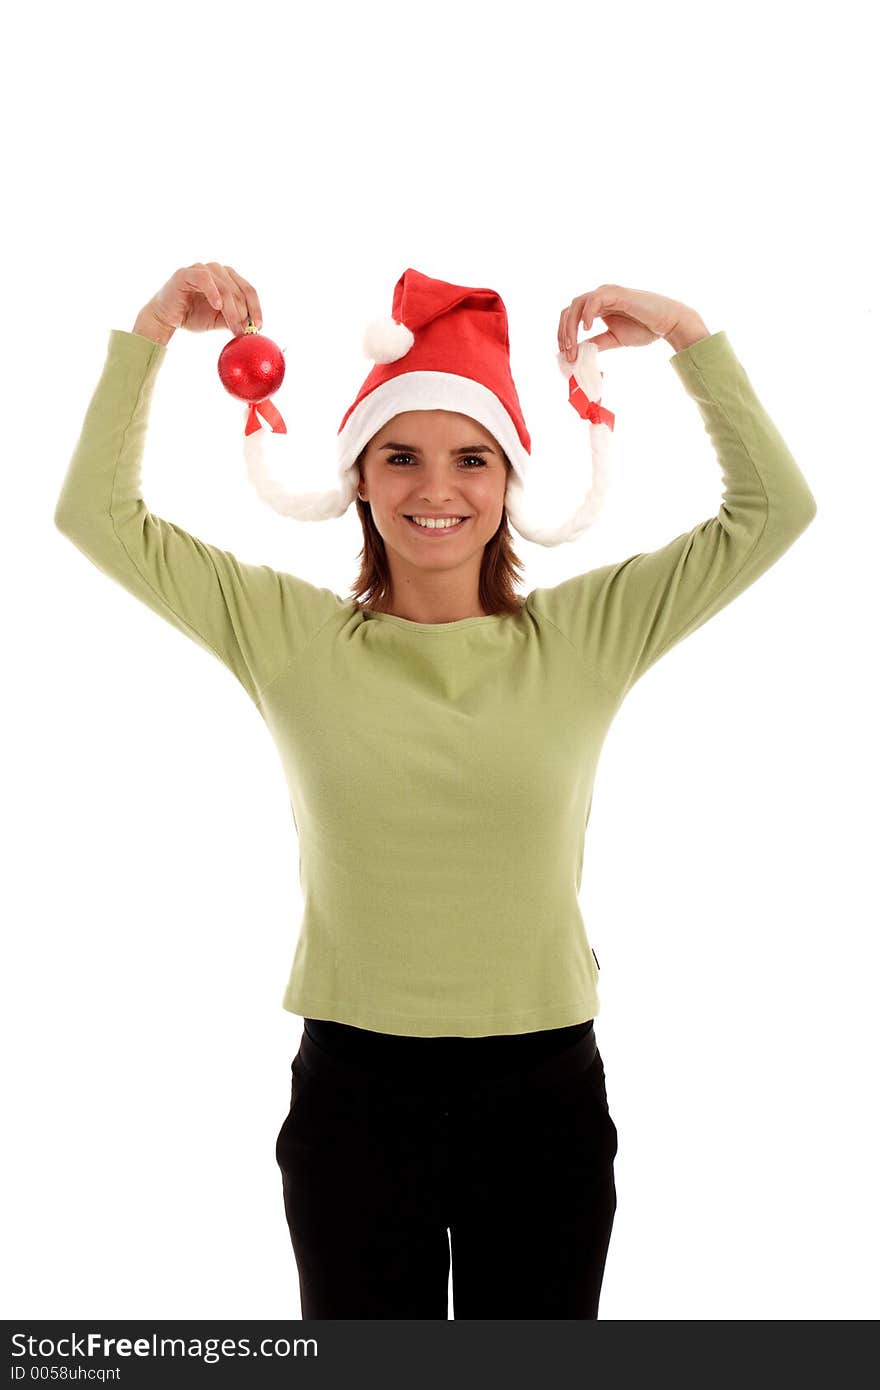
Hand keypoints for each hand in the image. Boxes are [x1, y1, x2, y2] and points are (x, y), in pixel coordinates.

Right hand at [144, 262, 264, 339]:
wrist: (166, 318)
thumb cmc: (192, 316)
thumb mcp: (219, 321)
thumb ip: (235, 319)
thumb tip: (252, 326)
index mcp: (228, 279)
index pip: (248, 290)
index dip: (256, 308)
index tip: (258, 326)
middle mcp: (217, 270)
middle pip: (238, 290)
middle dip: (243, 313)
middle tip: (243, 332)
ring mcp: (202, 269)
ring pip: (225, 287)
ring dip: (232, 310)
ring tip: (233, 327)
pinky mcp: (186, 273)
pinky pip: (205, 279)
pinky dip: (213, 292)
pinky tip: (218, 306)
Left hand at [558, 284, 694, 360]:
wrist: (667, 323)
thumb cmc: (644, 328)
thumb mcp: (613, 339)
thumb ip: (596, 343)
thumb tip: (578, 352)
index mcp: (597, 307)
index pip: (570, 317)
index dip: (564, 335)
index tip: (566, 355)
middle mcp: (599, 297)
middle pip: (569, 310)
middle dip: (564, 333)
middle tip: (567, 354)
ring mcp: (607, 293)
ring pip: (577, 304)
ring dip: (571, 327)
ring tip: (573, 347)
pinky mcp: (616, 293)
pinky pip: (594, 300)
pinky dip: (587, 314)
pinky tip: (588, 329)